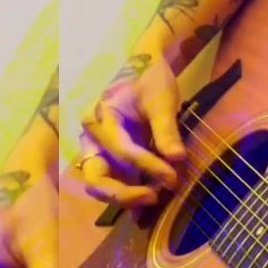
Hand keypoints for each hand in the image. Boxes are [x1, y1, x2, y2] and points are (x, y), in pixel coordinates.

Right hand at [76, 50, 186, 205]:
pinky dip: (129, 192)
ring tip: (155, 197)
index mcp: (99, 119)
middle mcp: (91, 138)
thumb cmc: (150, 78)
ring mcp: (98, 150)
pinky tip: (149, 200)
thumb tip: (177, 159)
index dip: (148, 166)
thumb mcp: (161, 99)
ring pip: (101, 184)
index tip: (173, 176)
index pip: (122, 150)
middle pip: (96, 177)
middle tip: (154, 196)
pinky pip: (113, 180)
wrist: (144, 67)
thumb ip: (166, 129)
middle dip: (123, 193)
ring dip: (125, 196)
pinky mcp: (109, 157)